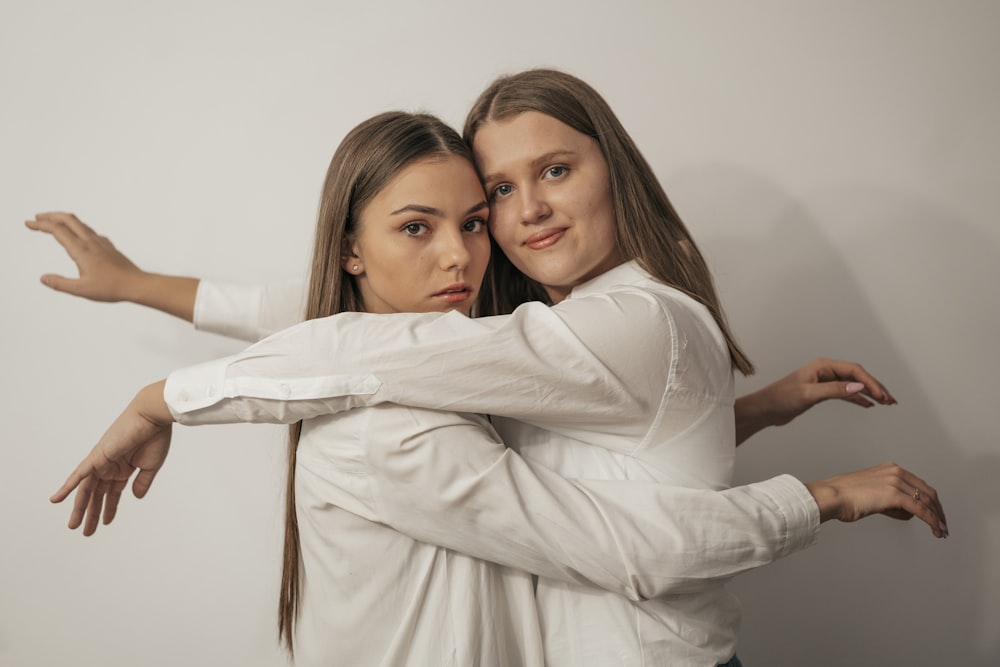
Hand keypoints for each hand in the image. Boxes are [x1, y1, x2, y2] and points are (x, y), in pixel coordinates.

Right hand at [26, 211, 143, 301]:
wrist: (137, 284)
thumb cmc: (113, 288)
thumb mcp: (81, 290)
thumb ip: (60, 284)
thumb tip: (43, 278)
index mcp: (82, 250)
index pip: (57, 230)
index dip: (40, 225)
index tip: (28, 223)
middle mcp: (91, 242)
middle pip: (68, 219)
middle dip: (50, 215)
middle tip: (37, 218)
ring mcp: (102, 243)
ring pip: (80, 224)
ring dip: (64, 220)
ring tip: (53, 224)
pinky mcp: (109, 247)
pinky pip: (90, 231)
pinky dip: (78, 228)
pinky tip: (78, 236)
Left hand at [50, 381, 173, 535]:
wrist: (152, 418)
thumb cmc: (155, 437)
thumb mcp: (151, 467)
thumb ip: (142, 483)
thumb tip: (135, 497)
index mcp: (123, 469)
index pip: (113, 493)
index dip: (110, 509)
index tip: (106, 523)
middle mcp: (110, 467)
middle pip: (97, 495)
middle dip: (92, 514)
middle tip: (86, 532)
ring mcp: (101, 462)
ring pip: (87, 490)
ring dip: (80, 508)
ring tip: (74, 526)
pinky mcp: (97, 457)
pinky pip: (79, 474)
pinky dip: (67, 487)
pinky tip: (56, 500)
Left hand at [735, 358, 895, 443]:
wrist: (765, 409)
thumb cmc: (780, 398)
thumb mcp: (808, 394)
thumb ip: (833, 391)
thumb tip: (858, 387)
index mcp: (822, 366)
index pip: (853, 370)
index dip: (870, 382)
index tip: (881, 396)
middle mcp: (824, 371)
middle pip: (856, 376)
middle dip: (875, 387)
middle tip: (890, 400)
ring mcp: (823, 381)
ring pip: (852, 385)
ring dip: (869, 393)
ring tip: (885, 402)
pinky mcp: (821, 392)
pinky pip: (845, 393)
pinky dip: (857, 398)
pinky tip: (868, 405)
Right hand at [806, 462, 947, 537]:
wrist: (831, 496)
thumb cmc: (843, 497)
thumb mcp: (871, 494)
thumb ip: (890, 500)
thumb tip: (905, 512)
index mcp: (890, 469)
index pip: (919, 485)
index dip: (931, 502)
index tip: (935, 514)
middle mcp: (896, 472)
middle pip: (928, 492)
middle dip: (938, 511)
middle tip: (942, 525)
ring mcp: (895, 482)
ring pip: (927, 501)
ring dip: (937, 518)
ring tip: (940, 531)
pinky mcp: (894, 495)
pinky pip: (920, 509)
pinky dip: (931, 520)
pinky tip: (936, 530)